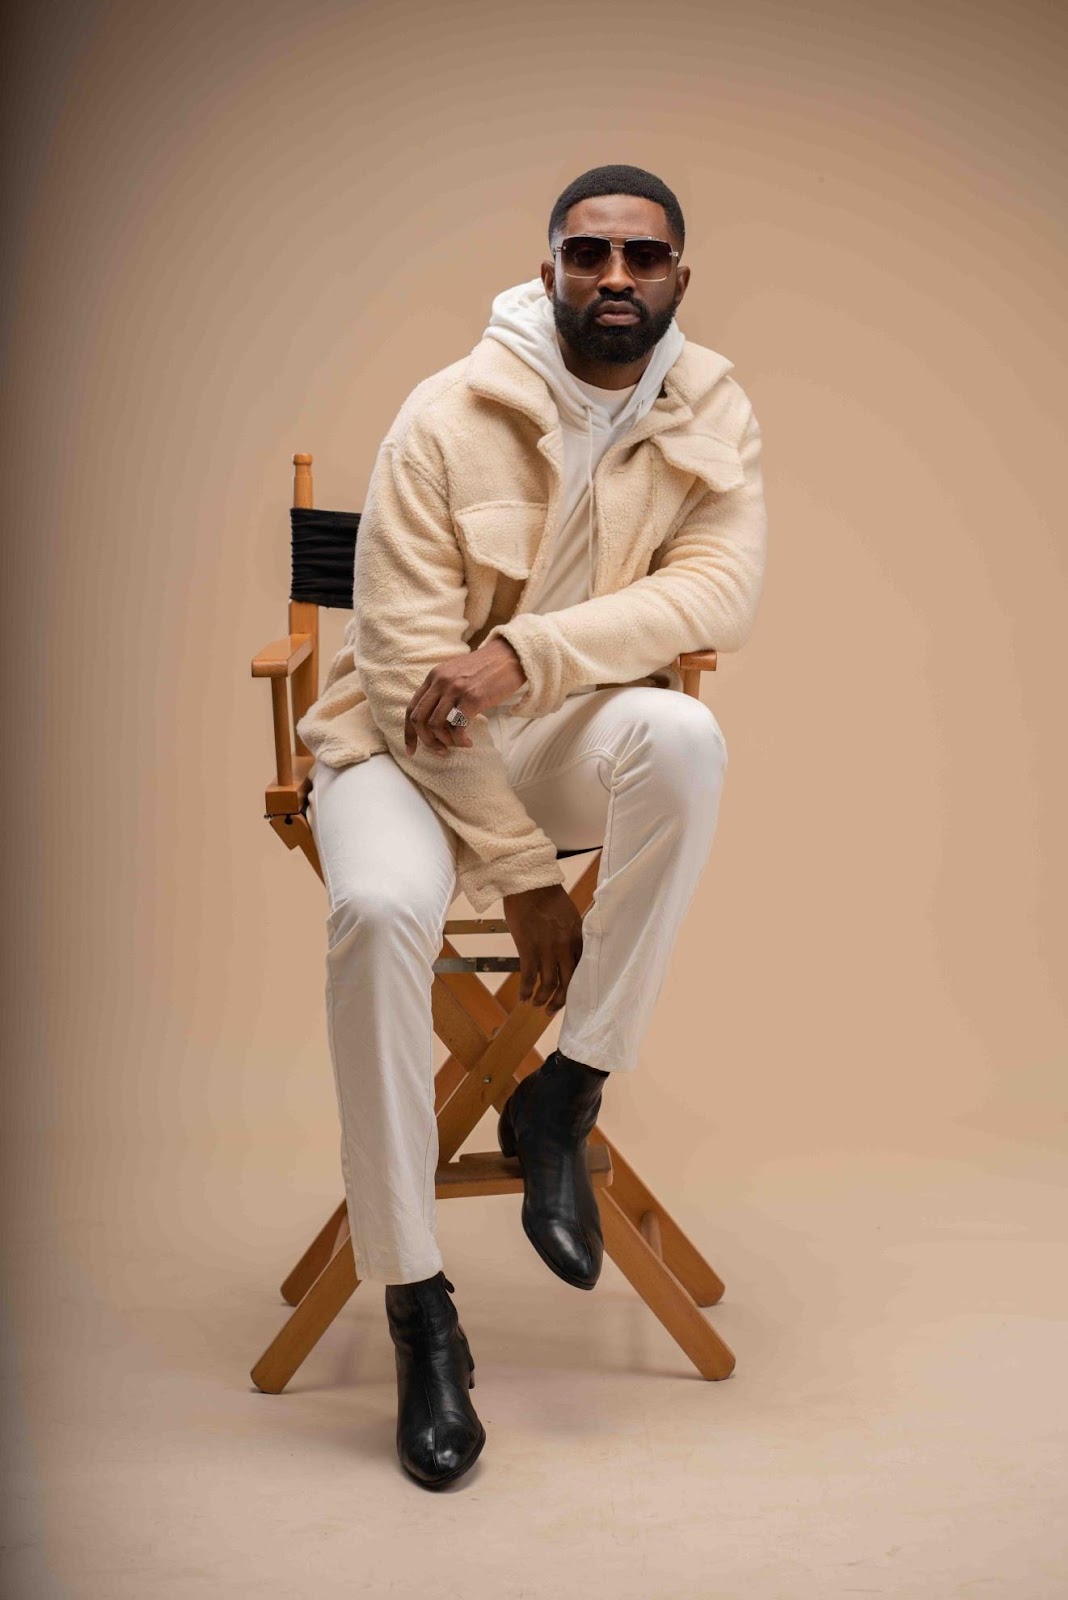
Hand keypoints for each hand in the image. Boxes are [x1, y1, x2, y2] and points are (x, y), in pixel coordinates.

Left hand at [404, 638, 525, 756]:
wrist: (510, 656)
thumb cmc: (486, 670)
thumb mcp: (456, 674)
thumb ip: (442, 691)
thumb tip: (434, 722)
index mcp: (434, 677)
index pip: (412, 708)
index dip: (409, 733)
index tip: (411, 751)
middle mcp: (440, 681)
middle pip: (419, 719)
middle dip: (427, 741)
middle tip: (440, 750)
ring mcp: (456, 689)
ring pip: (436, 726)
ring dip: (446, 742)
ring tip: (459, 744)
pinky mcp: (472, 698)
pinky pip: (457, 727)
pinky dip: (460, 740)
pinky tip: (468, 742)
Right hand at [502, 884, 583, 1014]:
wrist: (530, 884)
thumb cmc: (547, 895)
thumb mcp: (568, 915)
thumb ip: (570, 935)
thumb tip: (566, 951)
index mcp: (577, 938)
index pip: (582, 970)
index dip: (577, 987)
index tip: (571, 996)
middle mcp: (565, 948)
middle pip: (568, 983)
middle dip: (560, 1001)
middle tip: (551, 1010)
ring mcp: (547, 950)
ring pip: (549, 984)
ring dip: (542, 998)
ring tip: (536, 1005)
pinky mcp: (529, 949)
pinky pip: (529, 977)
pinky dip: (526, 990)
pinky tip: (523, 998)